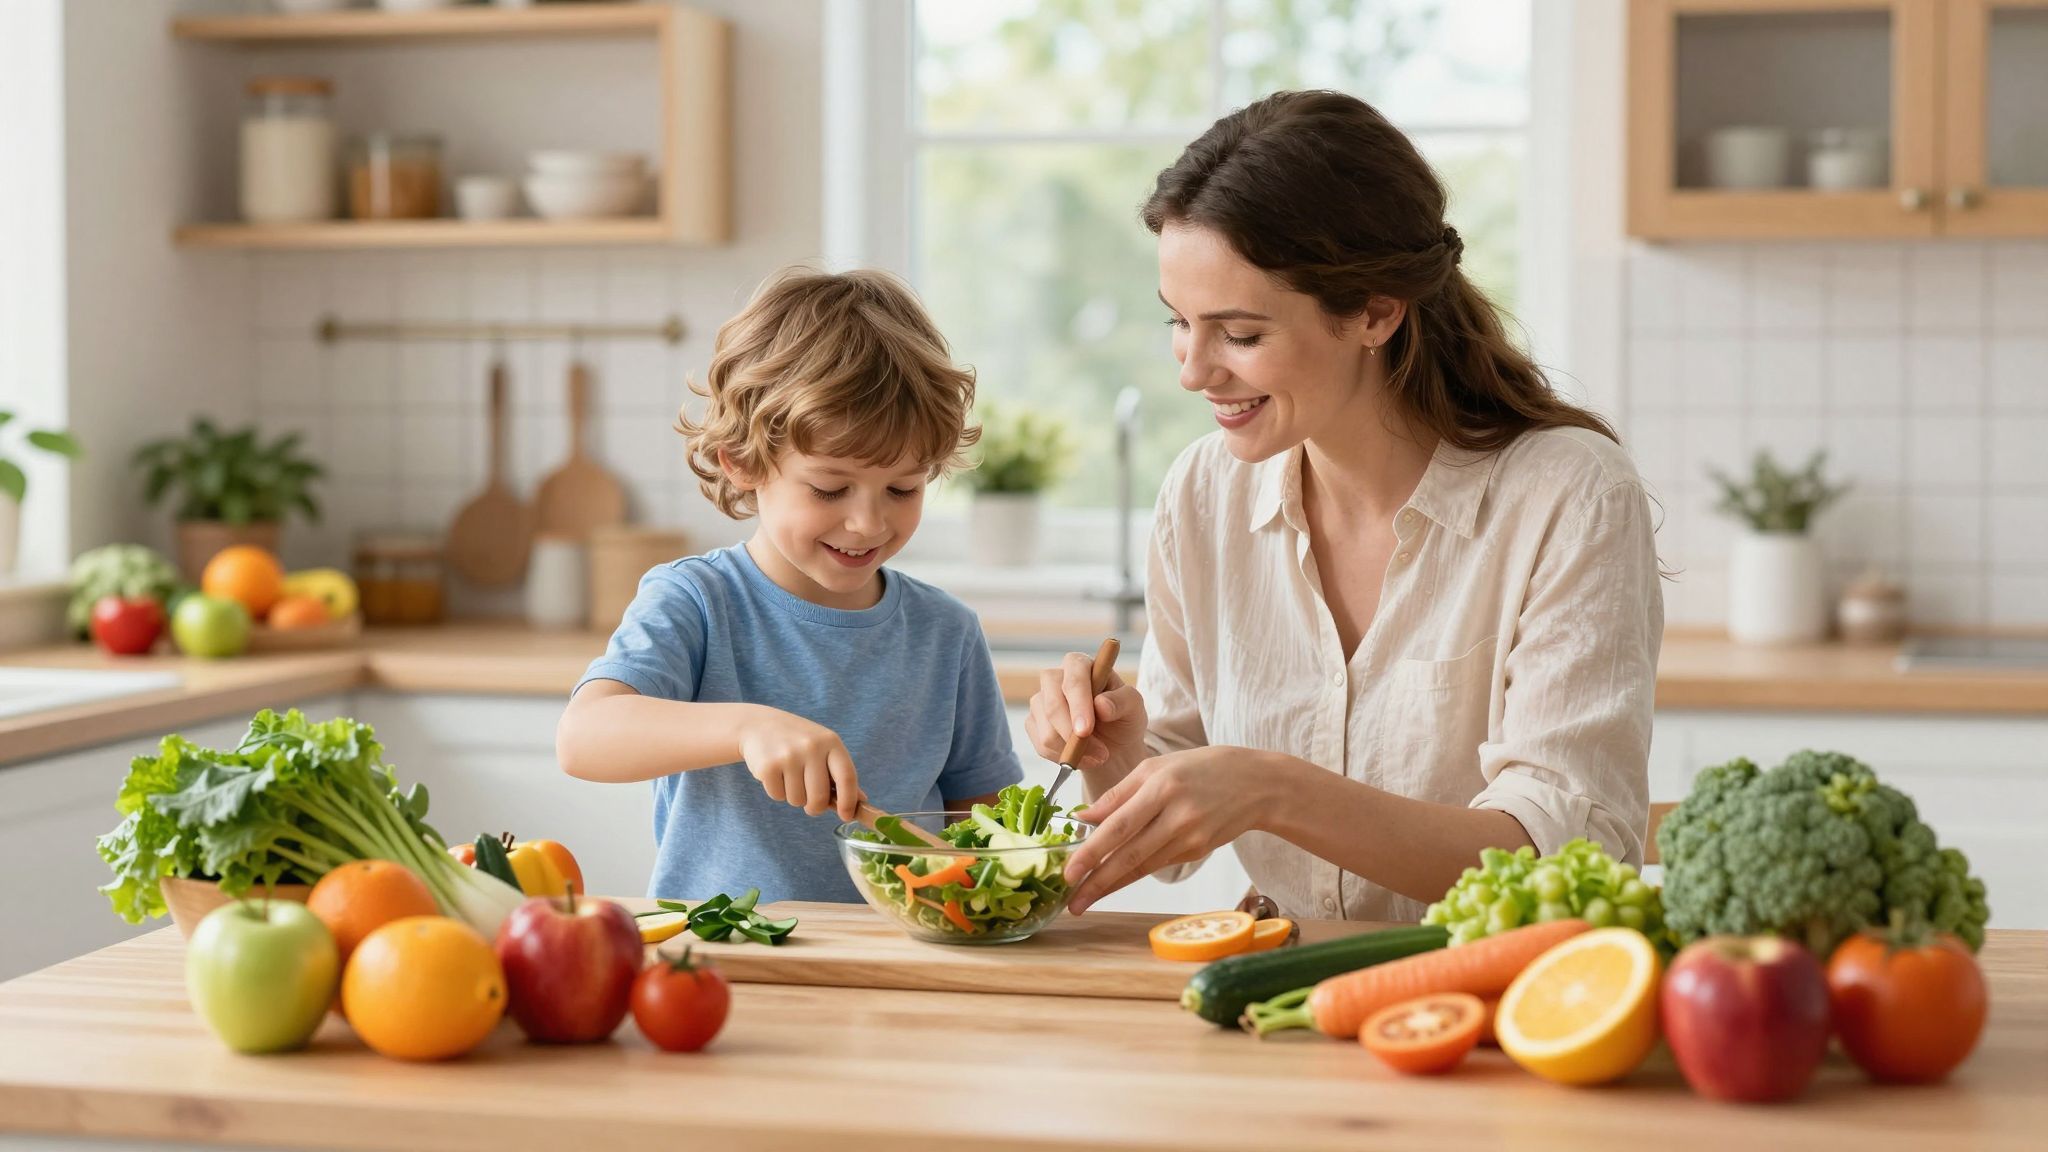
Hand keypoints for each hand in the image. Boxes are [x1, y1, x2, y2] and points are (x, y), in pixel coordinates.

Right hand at [738, 708, 860, 821]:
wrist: (759, 725)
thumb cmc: (798, 741)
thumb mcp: (823, 749)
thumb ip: (841, 774)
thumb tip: (861, 801)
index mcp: (831, 742)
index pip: (847, 777)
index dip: (849, 801)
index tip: (846, 816)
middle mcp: (811, 746)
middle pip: (819, 797)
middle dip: (815, 807)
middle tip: (810, 803)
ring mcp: (788, 755)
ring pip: (797, 800)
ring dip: (794, 797)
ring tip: (789, 777)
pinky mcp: (767, 766)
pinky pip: (778, 796)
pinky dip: (777, 792)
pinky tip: (776, 774)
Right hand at [1023, 651, 1147, 771]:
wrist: (1114, 746)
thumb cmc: (1123, 718)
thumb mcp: (1134, 707)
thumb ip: (1122, 700)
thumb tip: (1101, 704)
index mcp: (1080, 665)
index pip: (1073, 677)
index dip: (1078, 704)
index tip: (1086, 729)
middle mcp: (1055, 679)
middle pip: (1052, 703)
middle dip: (1071, 731)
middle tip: (1098, 753)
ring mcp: (1041, 701)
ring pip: (1046, 729)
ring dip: (1073, 750)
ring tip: (1098, 756)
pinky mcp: (1034, 724)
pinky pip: (1041, 745)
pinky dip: (1063, 757)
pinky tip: (1081, 757)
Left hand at [1060, 746, 1279, 913]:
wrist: (1257, 784)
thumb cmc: (1201, 768)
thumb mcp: (1157, 767)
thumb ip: (1118, 794)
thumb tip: (1082, 817)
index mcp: (1162, 787)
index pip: (1119, 825)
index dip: (1092, 851)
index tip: (1067, 871)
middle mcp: (1177, 815)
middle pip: (1130, 855)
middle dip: (1097, 882)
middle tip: (1071, 902)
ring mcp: (1191, 837)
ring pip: (1143, 867)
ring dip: (1111, 885)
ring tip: (1084, 899)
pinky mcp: (1198, 851)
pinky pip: (1158, 864)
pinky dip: (1132, 874)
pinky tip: (1111, 882)